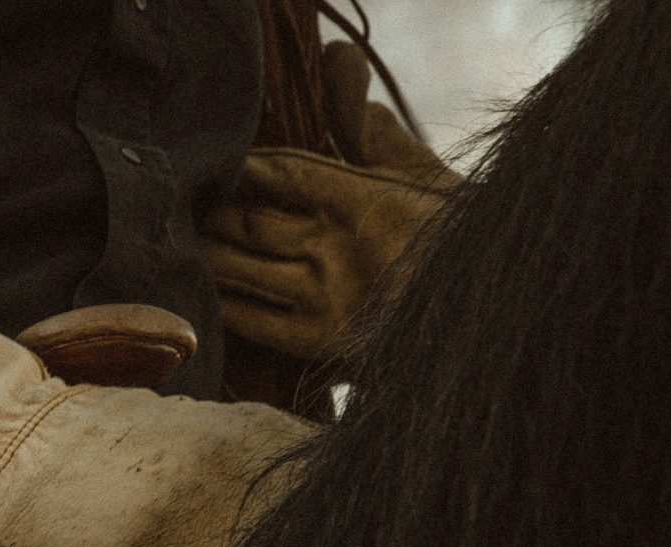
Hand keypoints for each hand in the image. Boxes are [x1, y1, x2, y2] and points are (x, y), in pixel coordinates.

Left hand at [205, 39, 457, 364]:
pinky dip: (217, 300)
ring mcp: (326, 299)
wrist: (482, 321)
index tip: (222, 166)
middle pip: (248, 221)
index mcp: (365, 200)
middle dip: (213, 211)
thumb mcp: (427, 180)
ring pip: (237, 268)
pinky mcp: (317, 344)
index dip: (242, 168)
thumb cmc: (453, 242)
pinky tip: (202, 289)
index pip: (281, 173)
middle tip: (190, 204)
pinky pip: (247, 318)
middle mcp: (340, 250)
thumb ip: (379, 136)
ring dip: (205, 252)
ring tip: (188, 240)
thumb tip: (347, 78)